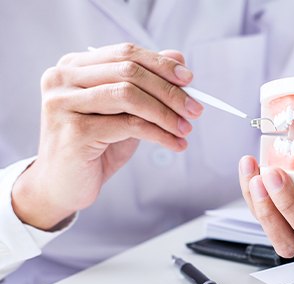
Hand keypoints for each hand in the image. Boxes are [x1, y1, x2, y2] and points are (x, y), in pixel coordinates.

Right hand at [12, 43, 202, 229]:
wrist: (62, 186)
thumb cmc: (94, 147)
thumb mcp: (123, 113)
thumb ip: (146, 87)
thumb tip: (179, 59)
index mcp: (73, 66)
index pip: (125, 53)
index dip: (161, 64)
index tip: (189, 80)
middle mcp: (63, 78)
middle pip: (129, 71)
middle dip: (169, 91)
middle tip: (195, 109)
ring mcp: (64, 103)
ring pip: (129, 95)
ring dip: (166, 113)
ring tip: (186, 129)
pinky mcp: (74, 131)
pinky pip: (128, 125)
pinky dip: (159, 134)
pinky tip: (174, 144)